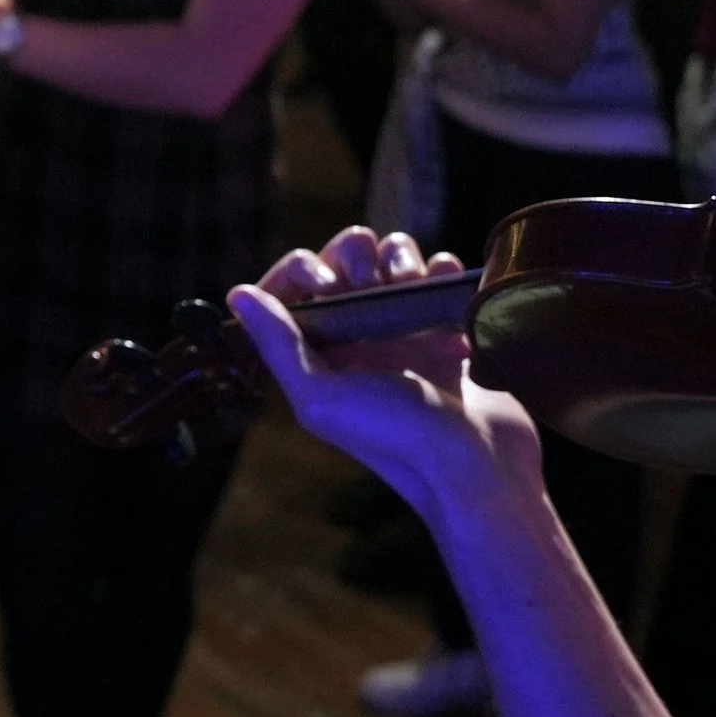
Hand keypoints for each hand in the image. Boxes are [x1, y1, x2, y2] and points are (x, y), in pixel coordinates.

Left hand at [227, 227, 540, 517]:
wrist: (477, 461)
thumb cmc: (394, 435)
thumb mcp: (320, 397)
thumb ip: (278, 345)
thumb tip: (238, 294)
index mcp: (320, 350)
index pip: (297, 282)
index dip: (305, 270)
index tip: (328, 287)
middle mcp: (360, 335)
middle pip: (347, 256)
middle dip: (357, 255)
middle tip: (371, 284)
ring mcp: (406, 328)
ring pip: (394, 256)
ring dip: (402, 258)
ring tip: (413, 290)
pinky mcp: (448, 324)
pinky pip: (438, 272)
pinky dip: (440, 270)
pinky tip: (442, 290)